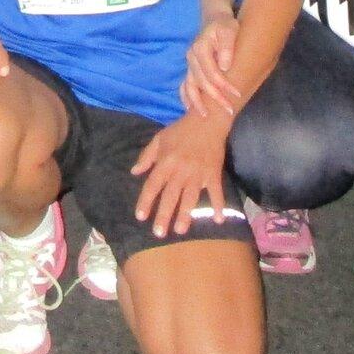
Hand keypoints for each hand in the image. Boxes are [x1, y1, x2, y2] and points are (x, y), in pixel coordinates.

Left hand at [131, 112, 231, 236]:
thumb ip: (146, 156)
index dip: (146, 201)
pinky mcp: (213, 173)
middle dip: (164, 215)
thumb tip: (134, 172)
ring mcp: (198, 173)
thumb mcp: (159, 138)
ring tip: (180, 230)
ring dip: (185, 214)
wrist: (207, 120)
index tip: (140, 217)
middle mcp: (181, 170)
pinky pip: (216, 191)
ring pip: (190, 197)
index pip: (153, 184)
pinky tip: (218, 220)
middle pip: (170, 195)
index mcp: (166, 162)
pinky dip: (218, 205)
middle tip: (159, 233)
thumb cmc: (181, 130)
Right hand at [179, 12, 241, 118]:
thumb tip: (225, 66)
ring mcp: (189, 63)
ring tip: (205, 116)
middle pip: (201, 82)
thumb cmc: (225, 25)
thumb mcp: (229, 29)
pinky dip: (185, 97)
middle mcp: (191, 57)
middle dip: (215, 98)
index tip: (237, 94)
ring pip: (189, 86)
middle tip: (229, 110)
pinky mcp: (190, 68)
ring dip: (197, 102)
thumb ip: (227, 46)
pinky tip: (190, 108)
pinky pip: (184, 84)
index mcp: (200, 48)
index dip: (224, 85)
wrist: (214, 19)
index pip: (212, 72)